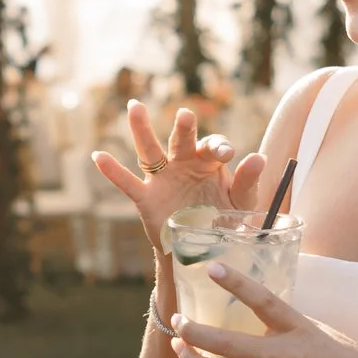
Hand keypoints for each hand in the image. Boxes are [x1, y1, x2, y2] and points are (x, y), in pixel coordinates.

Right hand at [92, 102, 267, 255]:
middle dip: (184, 129)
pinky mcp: (147, 198)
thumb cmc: (223, 220)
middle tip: (186, 115)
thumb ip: (247, 181)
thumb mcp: (240, 203)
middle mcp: (184, 164)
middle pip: (182, 141)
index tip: (226, 153)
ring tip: (134, 107)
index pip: (213, 146)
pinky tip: (98, 156)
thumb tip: (259, 157)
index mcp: (209, 163)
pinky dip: (113, 171)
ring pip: (150, 151)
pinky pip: (127, 183)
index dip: (218, 147)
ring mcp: (163, 179)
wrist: (201, 250)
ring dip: (142, 130)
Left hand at [167, 261, 357, 357]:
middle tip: (177, 321)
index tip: (211, 268)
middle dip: (195, 333)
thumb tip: (256, 319)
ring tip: (180, 349)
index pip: (263, 300)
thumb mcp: (318, 332)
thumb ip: (285, 327)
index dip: (236, 282)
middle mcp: (285, 357)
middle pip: (228, 345)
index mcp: (299, 329)